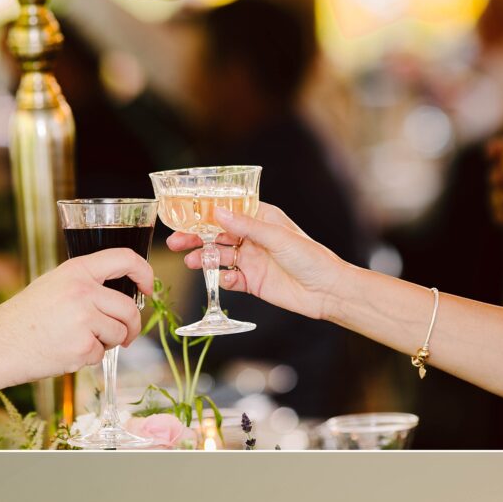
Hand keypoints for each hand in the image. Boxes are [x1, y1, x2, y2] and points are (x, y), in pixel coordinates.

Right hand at [0, 248, 154, 385]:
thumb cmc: (27, 317)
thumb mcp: (55, 285)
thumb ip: (87, 284)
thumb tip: (124, 295)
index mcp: (76, 270)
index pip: (124, 258)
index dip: (144, 273)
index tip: (148, 288)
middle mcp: (83, 291)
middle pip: (129, 308)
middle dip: (133, 325)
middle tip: (126, 335)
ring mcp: (84, 319)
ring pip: (120, 333)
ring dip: (110, 342)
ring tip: (83, 341)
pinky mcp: (83, 346)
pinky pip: (102, 353)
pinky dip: (91, 357)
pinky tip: (68, 351)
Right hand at [165, 201, 349, 320]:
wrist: (326, 291)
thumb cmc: (310, 257)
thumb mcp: (276, 237)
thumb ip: (245, 227)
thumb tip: (218, 212)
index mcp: (261, 219)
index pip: (228, 210)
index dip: (205, 211)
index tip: (185, 212)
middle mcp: (254, 238)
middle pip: (217, 235)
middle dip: (196, 237)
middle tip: (175, 241)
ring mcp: (252, 261)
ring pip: (219, 257)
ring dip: (203, 258)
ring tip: (189, 261)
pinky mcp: (252, 282)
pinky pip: (230, 280)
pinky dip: (223, 280)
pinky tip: (224, 280)